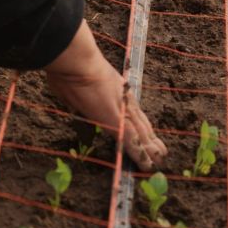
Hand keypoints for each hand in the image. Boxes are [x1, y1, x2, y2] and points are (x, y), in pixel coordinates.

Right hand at [44, 21, 166, 170]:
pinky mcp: (118, 122)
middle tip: (161, 154)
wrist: (76, 62)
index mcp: (117, 91)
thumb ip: (74, 91)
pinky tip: (148, 165)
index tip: (147, 135)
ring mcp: (123, 112)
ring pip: (141, 136)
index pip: (132, 113)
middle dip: (151, 141)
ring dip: (149, 151)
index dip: (140, 126)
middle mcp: (125, 102)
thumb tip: (66, 92)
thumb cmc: (71, 67)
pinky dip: (141, 155)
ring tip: (158, 163)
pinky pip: (132, 142)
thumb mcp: (74, 81)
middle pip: (142, 125)